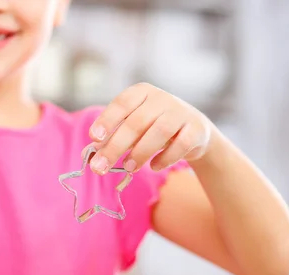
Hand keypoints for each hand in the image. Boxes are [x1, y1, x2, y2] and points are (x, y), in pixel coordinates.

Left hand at [87, 82, 215, 173]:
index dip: (107, 120)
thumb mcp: (133, 128)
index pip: (122, 103)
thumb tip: (92, 154)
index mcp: (141, 93)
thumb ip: (112, 138)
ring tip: (127, 168)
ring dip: (140, 152)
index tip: (94, 138)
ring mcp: (181, 112)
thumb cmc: (154, 128)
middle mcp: (161, 98)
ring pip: (159, 132)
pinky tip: (154, 167)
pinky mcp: (196, 129)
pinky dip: (165, 158)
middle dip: (115, 147)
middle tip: (100, 167)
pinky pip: (180, 145)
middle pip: (136, 122)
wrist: (194, 131)